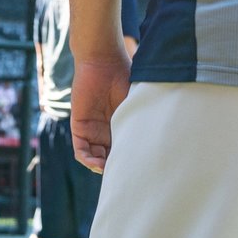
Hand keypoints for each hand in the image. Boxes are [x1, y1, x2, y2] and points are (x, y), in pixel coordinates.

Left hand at [69, 50, 131, 173]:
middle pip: (109, 158)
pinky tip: (97, 164)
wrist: (103, 61)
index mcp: (121, 125)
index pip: (123, 150)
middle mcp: (106, 130)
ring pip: (94, 157)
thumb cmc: (124, 76)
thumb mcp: (136, 102)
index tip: (138, 170)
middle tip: (125, 176)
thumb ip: (140, 119)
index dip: (128, 161)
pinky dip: (87, 159)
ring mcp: (92, 130)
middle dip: (115, 169)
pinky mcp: (79, 126)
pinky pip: (81, 149)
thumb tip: (159, 141)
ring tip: (110, 172)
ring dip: (100, 168)